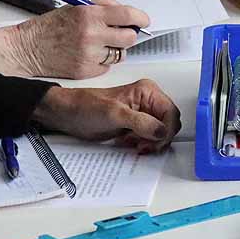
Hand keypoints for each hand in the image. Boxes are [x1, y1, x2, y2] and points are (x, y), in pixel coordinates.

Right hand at [12, 0, 150, 78]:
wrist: (27, 48)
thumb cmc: (50, 27)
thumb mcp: (76, 7)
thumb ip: (103, 7)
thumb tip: (127, 14)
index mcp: (90, 14)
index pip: (127, 15)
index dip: (140, 18)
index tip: (143, 21)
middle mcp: (92, 34)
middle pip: (129, 37)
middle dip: (128, 35)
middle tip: (121, 33)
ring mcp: (89, 55)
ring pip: (120, 54)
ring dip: (116, 49)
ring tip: (101, 44)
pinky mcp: (86, 71)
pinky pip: (107, 66)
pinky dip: (103, 61)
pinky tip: (89, 55)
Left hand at [33, 80, 181, 152]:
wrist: (68, 115)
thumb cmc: (86, 107)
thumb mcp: (114, 114)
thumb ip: (141, 122)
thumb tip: (161, 131)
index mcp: (147, 91)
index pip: (171, 112)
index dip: (166, 129)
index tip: (155, 141)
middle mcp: (148, 101)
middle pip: (169, 124)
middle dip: (160, 138)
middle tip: (144, 146)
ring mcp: (142, 114)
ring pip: (161, 133)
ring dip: (151, 143)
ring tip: (136, 145)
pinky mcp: (134, 126)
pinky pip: (149, 138)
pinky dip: (144, 145)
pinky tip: (131, 145)